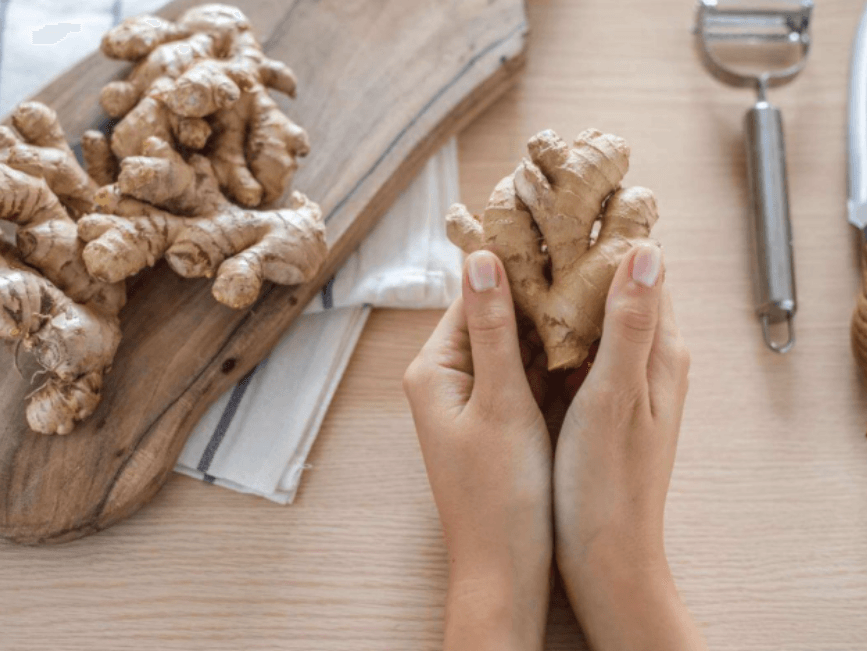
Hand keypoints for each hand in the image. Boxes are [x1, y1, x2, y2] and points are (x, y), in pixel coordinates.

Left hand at [403, 250, 551, 650]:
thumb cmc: (499, 495)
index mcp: (435, 369)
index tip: (553, 231)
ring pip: (512, 342)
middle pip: (493, 314)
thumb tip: (482, 260)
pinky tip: (584, 334)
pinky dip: (549, 354)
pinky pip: (522, 370)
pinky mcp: (496, 418)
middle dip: (535, 289)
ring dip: (545, 320)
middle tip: (582, 252)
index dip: (512, 263)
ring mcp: (473, 398)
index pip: (473, 296)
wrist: (504, 570)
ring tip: (591, 281)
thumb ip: (494, 330)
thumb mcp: (500, 404)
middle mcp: (447, 378)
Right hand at [553, 244, 706, 650]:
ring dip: (562, 294)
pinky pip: (579, 350)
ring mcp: (623, 383)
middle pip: (615, 291)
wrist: (606, 557)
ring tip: (518, 264)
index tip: (563, 211)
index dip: (606, 238)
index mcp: (660, 352)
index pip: (642, 271)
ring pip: (594, 320)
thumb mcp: (615, 396)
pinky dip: (554, 330)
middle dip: (576, 262)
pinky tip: (522, 323)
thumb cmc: (608, 483)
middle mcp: (648, 361)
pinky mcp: (600, 403)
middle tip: (529, 233)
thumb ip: (630, 324)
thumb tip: (643, 249)